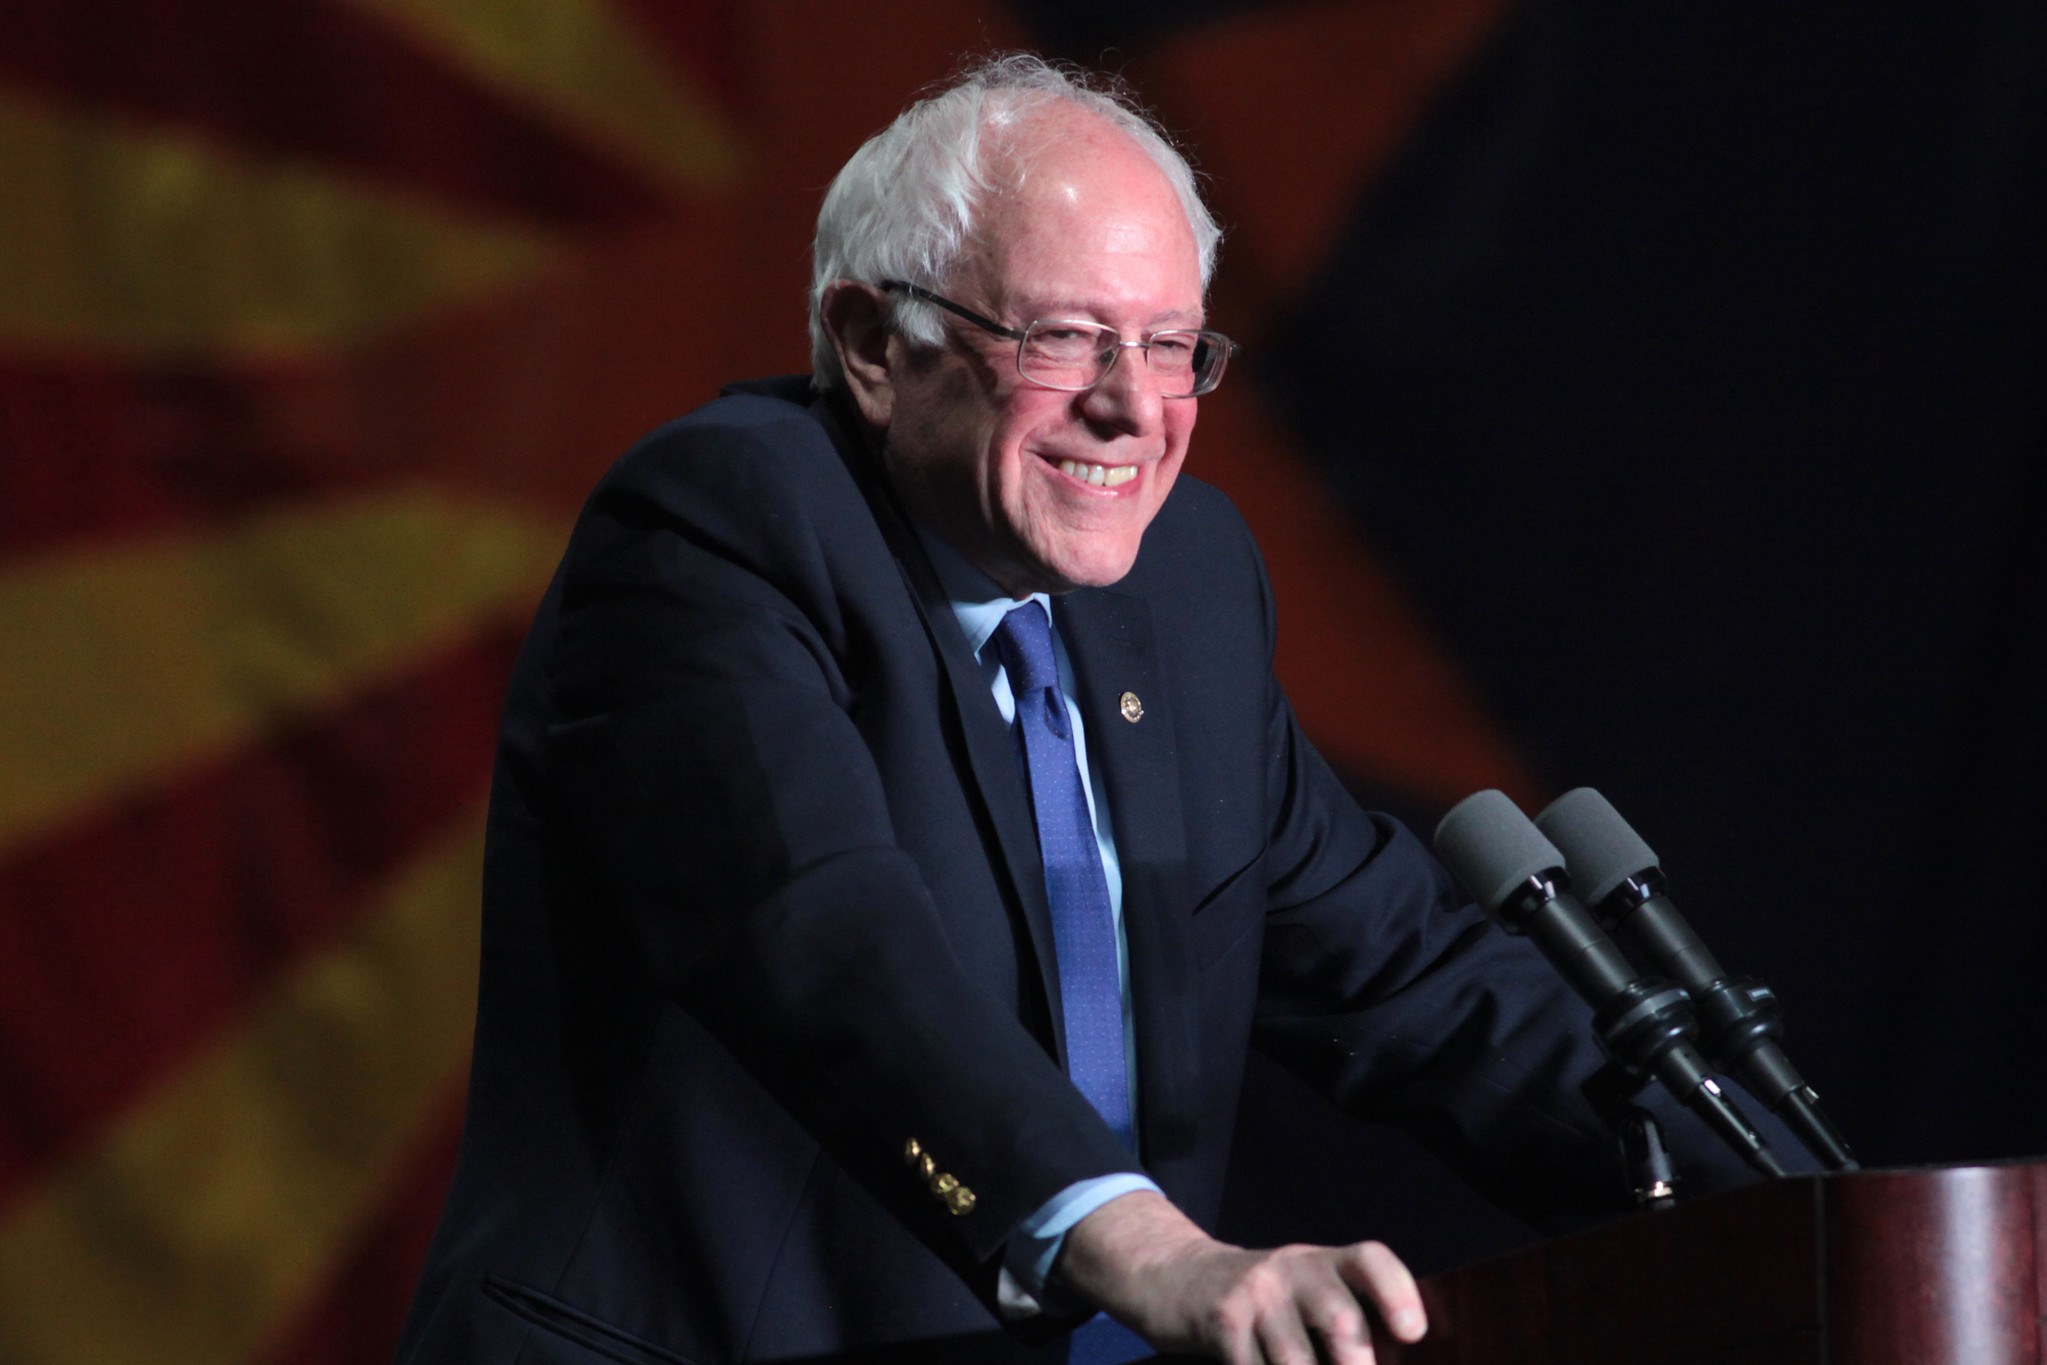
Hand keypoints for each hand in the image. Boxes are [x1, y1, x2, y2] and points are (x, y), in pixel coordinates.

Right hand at [1056, 1190, 1426, 1363]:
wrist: (1174, 1277)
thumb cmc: (1260, 1300)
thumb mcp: (1300, 1291)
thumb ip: (1341, 1320)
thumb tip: (1382, 1360)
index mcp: (1322, 1262)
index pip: (1369, 1261)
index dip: (1396, 1292)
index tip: (1412, 1332)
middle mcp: (1291, 1270)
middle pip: (1339, 1318)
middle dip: (1355, 1362)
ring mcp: (1254, 1294)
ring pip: (1296, 1361)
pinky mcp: (1222, 1322)